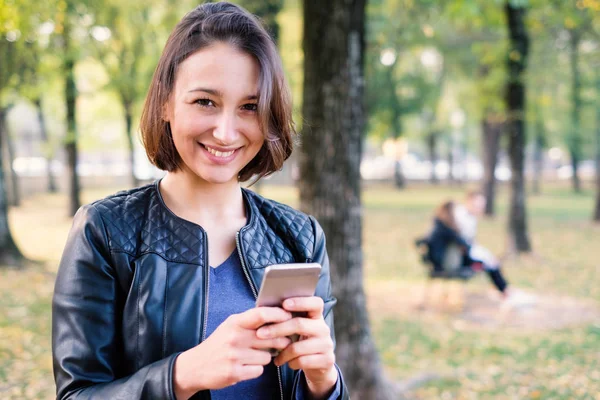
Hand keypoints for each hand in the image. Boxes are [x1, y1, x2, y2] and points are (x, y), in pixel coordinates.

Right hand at [173, 307, 292, 399]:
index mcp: (235, 323)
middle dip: (280, 340)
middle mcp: (235, 337)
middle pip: (271, 337)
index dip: (278, 314)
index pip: (261, 314)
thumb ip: (250, 321)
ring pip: (267, 356)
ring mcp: (234, 356)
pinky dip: (256, 369)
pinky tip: (246, 366)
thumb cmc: (219, 344)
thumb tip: (278, 315)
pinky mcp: (235, 373)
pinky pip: (259, 370)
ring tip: (253, 355)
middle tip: (282, 341)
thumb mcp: (231, 326)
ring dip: (264, 357)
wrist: (196, 366)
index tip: (289, 316)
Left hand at [256, 297, 337, 397]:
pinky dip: (290, 363)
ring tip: (274, 355)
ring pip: (298, 347)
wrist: (317, 365)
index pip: (315, 303)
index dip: (301, 302)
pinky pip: (302, 361)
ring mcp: (326, 344)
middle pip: (299, 324)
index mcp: (316, 316)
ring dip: (282, 352)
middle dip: (277, 329)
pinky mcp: (327, 360)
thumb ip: (286, 319)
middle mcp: (323, 328)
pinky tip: (284, 362)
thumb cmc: (299, 342)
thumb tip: (262, 309)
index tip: (284, 304)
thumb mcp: (295, 329)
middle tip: (260, 333)